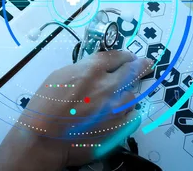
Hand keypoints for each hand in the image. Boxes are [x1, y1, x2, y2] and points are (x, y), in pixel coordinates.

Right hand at [0, 51, 152, 170]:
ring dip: (127, 94)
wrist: (45, 136)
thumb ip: (83, 70)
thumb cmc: (46, 104)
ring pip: (132, 95)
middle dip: (141, 66)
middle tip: (146, 65)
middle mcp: (109, 85)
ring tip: (118, 99)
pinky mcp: (120, 127)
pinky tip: (119, 115)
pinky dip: (127, 112)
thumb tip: (96, 70)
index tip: (129, 57)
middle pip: (133, 71)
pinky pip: (132, 115)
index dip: (125, 56)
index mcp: (92, 69)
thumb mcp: (61, 75)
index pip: (117, 56)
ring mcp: (117, 107)